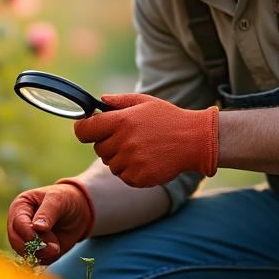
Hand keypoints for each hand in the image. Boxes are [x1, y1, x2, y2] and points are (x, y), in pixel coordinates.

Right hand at [6, 180, 94, 265]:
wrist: (78, 212)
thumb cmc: (65, 199)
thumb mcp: (58, 200)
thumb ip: (47, 213)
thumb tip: (37, 227)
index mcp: (20, 207)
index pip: (17, 223)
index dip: (28, 232)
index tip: (44, 234)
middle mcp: (18, 224)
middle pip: (16, 241)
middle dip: (35, 246)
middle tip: (54, 247)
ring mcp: (25, 239)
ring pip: (25, 253)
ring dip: (42, 253)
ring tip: (57, 247)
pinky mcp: (35, 250)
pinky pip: (37, 260)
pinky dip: (47, 258)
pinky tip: (57, 249)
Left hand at [72, 93, 218, 188]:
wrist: (195, 140)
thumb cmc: (168, 118)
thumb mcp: (145, 102)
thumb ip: (119, 101)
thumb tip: (100, 100)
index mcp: (120, 121)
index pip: (84, 131)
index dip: (83, 130)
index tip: (88, 130)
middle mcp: (123, 142)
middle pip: (99, 149)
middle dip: (108, 144)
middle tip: (129, 139)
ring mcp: (131, 161)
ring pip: (111, 164)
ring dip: (121, 159)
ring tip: (142, 149)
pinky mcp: (139, 177)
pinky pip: (124, 177)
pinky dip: (132, 172)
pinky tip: (147, 161)